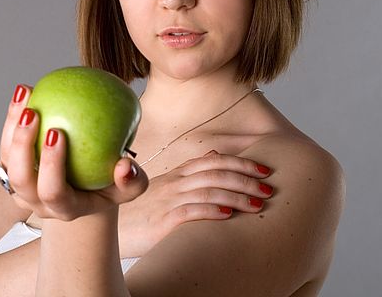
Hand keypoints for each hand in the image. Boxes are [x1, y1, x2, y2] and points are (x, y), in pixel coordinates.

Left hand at [0, 84, 148, 220]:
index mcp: (64, 208)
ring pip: (7, 158)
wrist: (87, 189)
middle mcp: (37, 201)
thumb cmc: (111, 185)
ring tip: (25, 95)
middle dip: (22, 146)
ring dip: (11, 125)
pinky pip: (7, 141)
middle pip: (20, 179)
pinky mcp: (13, 167)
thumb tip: (125, 165)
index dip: (50, 166)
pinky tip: (26, 89)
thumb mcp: (128, 188)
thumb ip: (132, 181)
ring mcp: (21, 186)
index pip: (52, 192)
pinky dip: (13, 115)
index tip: (57, 132)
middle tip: (33, 113)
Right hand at [117, 150, 273, 256]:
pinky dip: (212, 211)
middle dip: (246, 179)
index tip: (264, 169)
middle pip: (216, 173)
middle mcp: (176, 183)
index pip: (214, 160)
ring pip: (209, 191)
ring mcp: (169, 200)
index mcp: (179, 174)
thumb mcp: (167, 187)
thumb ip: (191, 172)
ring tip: (258, 205)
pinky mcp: (162, 220)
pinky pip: (190, 211)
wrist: (113, 227)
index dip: (240, 163)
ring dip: (237, 197)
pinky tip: (229, 216)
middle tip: (269, 187)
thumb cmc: (143, 211)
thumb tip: (216, 154)